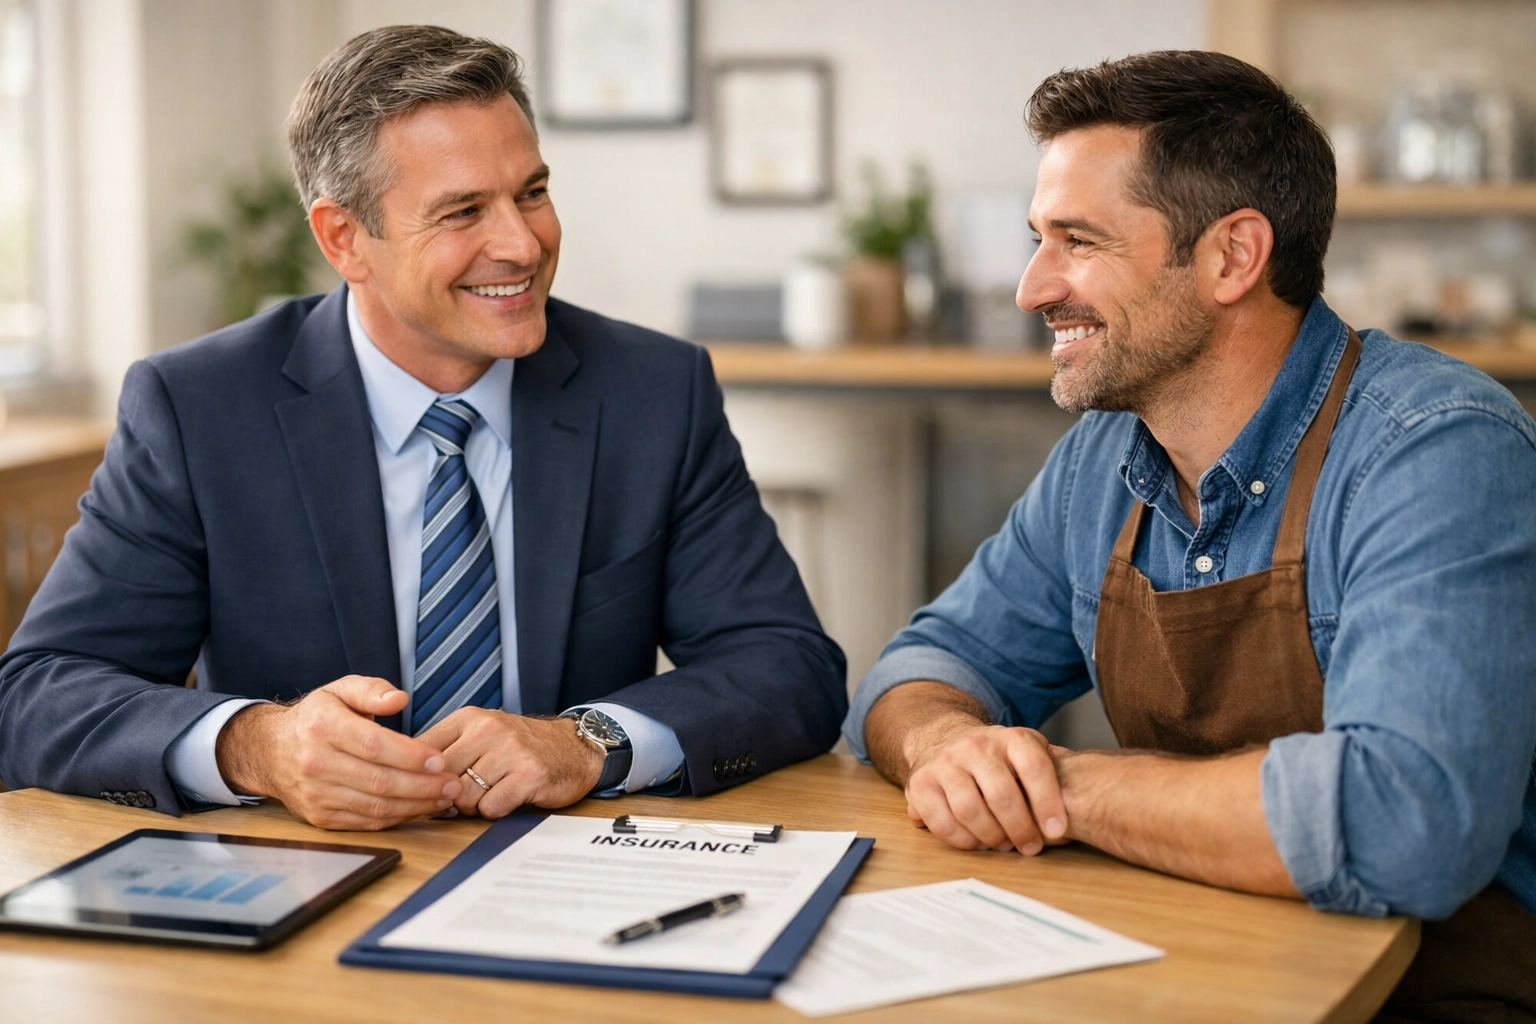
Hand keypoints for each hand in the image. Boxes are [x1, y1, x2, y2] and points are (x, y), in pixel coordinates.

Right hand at [215, 675, 462, 830]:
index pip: (373, 745)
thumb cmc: (316, 718)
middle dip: (423, 786)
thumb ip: (372, 690)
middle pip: (379, 781)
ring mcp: (316, 794)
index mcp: (322, 726)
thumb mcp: (339, 690)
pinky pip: (365, 822)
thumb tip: (400, 699)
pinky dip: (397, 818)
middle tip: (454, 784)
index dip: (410, 755)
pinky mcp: (319, 816)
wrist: (270, 751)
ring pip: (375, 806)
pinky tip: (420, 808)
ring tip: (445, 798)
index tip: (440, 760)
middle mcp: (316, 762)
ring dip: (416, 806)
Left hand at [417, 709, 604, 818]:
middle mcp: (488, 729)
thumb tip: (405, 778)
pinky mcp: (530, 775)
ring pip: (464, 797)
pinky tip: (508, 799)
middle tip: (462, 798)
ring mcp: (511, 751)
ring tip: (488, 796)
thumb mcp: (482, 735)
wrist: (574, 748)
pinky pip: (492, 807)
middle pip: (442, 778)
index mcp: (470, 718)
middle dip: (448, 797)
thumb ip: (447, 750)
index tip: (425, 790)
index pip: (423, 751)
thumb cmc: (521, 748)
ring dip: (472, 807)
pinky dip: (495, 811)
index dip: (420, 778)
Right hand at [903, 717, 1070, 855]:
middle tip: (1029, 847)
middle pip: (1002, 794)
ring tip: (1001, 844)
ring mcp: (945, 763)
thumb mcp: (1027, 752)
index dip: (1048, 802)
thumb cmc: (996, 758)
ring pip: (970, 809)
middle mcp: (975, 746)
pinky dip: (961, 839)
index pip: (1034, 766)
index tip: (1057, 831)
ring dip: (991, 837)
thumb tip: (1087, 794)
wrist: (941, 738)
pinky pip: (941, 821)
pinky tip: (975, 842)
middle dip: (1020, 829)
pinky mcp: (920, 783)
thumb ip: (1054, 770)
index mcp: (1011, 737)